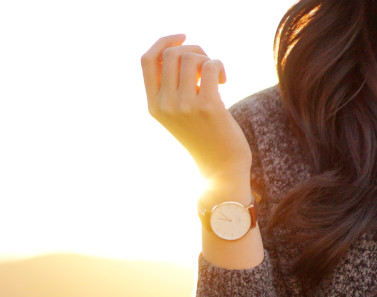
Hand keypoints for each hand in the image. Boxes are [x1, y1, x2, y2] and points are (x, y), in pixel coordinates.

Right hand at [140, 33, 251, 181]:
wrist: (221, 171)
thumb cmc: (205, 140)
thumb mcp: (180, 114)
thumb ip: (173, 88)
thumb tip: (181, 51)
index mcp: (154, 107)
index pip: (146, 60)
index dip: (163, 42)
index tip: (183, 39)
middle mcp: (165, 106)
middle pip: (170, 54)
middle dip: (192, 50)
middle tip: (207, 65)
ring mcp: (185, 106)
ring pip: (190, 57)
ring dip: (207, 58)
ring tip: (217, 76)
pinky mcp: (207, 106)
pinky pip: (210, 66)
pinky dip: (219, 66)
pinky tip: (224, 81)